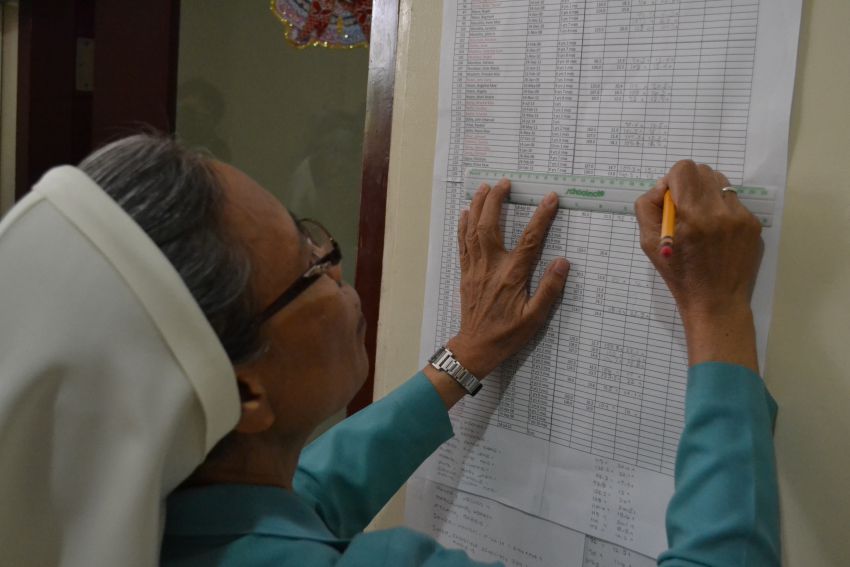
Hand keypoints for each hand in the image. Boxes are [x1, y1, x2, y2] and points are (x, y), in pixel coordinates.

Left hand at [446, 179, 568, 378]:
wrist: (476, 347)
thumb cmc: (507, 335)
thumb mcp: (535, 318)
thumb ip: (549, 289)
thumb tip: (562, 262)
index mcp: (511, 276)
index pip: (529, 240)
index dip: (540, 217)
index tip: (550, 198)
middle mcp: (491, 267)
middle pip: (490, 226)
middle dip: (496, 200)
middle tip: (505, 182)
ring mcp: (475, 268)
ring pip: (472, 230)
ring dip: (477, 206)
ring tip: (484, 187)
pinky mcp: (466, 272)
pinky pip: (462, 243)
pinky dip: (463, 225)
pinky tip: (465, 212)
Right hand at [635, 160, 762, 370]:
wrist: (716, 302)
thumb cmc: (679, 275)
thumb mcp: (649, 244)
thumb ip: (648, 208)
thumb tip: (662, 188)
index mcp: (693, 216)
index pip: (684, 170)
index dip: (672, 180)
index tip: (669, 199)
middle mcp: (720, 211)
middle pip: (702, 170)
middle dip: (688, 184)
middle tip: (682, 209)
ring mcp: (741, 217)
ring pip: (720, 182)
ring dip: (706, 193)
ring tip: (700, 219)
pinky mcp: (753, 224)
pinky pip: (733, 201)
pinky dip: (720, 210)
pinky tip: (715, 233)